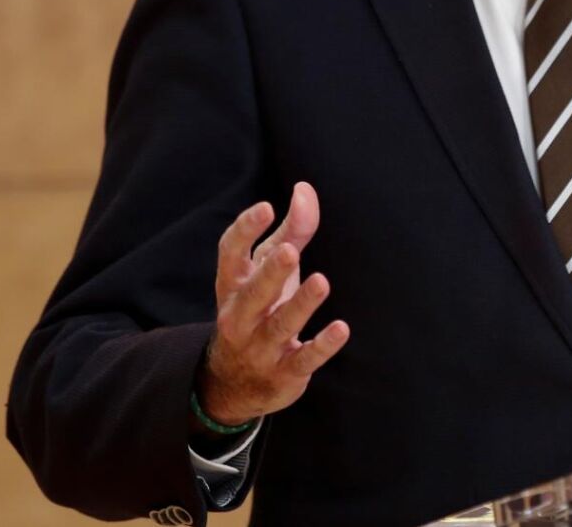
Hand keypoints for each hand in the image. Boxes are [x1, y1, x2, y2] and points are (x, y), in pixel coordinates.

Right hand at [195, 182, 349, 427]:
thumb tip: (305, 189)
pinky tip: (341, 329)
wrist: (234, 383)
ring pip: (280, 325)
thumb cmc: (259, 308)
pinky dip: (322, 346)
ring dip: (300, 305)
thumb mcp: (268, 271)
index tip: (265, 207)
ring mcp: (260, 347)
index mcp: (232, 285)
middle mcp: (240, 316)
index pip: (230, 254)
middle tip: (289, 252)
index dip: (245, 230)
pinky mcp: (284, 372)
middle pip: (253, 293)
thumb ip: (291, 231)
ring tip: (321, 281)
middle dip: (270, 273)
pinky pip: (303, 359)